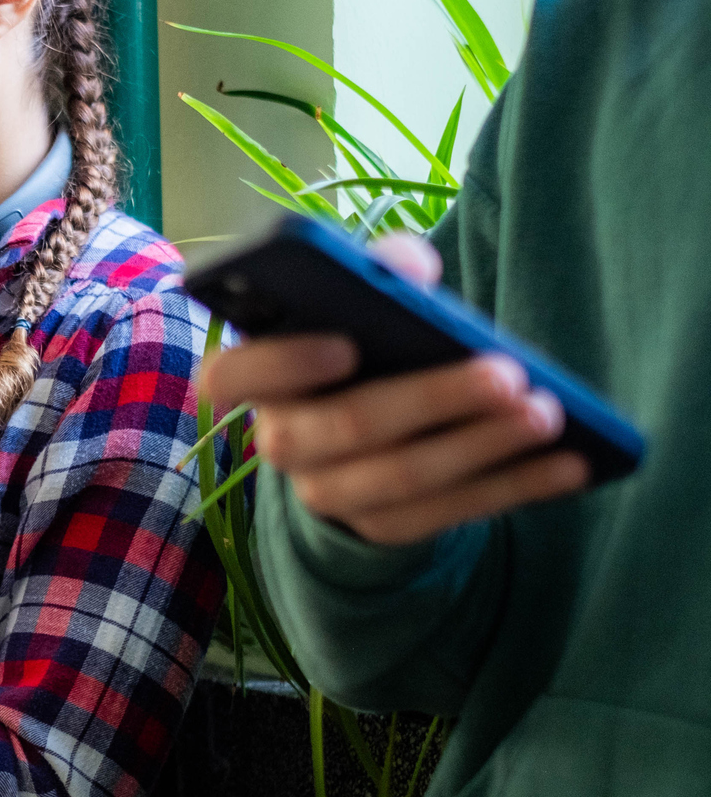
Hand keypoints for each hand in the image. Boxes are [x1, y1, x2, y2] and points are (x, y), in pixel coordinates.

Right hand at [202, 232, 589, 545]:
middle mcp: (280, 440)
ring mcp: (326, 492)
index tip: (346, 342)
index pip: (229, 377)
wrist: (368, 429)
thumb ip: (377, 269)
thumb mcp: (363, 298)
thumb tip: (407, 268)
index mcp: (258, 376)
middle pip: (346, 427)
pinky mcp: (379, 528)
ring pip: (401, 477)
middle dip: (431, 399)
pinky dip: (512, 488)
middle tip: (506, 373)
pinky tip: (567, 464)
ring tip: (547, 415)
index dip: (282, 363)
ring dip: (481, 447)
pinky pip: (444, 516)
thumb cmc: (367, 344)